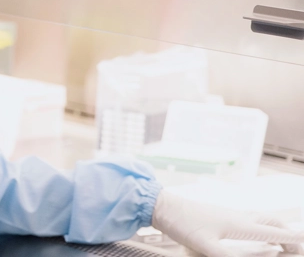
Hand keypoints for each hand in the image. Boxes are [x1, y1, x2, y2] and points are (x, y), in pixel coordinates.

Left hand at [152, 191, 303, 256]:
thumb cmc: (182, 224)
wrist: (163, 206)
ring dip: (275, 227)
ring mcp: (230, 213)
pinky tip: (255, 229)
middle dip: (287, 234)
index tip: (303, 244)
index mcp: (239, 224)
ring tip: (284, 238)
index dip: (291, 240)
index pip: (273, 233)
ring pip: (261, 218)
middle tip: (297, 246)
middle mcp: (238, 216)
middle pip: (272, 223)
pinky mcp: (221, 213)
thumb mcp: (205, 246)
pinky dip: (261, 223)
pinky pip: (250, 217)